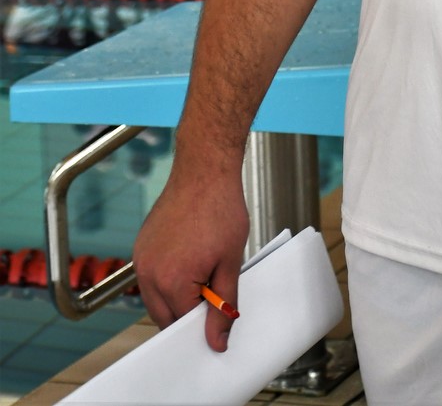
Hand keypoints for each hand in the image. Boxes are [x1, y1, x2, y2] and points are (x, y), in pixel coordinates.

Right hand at [133, 164, 248, 351]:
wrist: (204, 170)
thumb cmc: (220, 207)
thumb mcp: (230, 262)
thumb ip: (223, 305)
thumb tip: (217, 340)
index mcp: (171, 281)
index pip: (182, 324)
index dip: (201, 325)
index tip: (215, 320)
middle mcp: (149, 273)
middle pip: (164, 317)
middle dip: (187, 314)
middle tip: (212, 297)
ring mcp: (141, 259)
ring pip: (155, 299)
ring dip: (176, 297)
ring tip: (202, 272)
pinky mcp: (140, 246)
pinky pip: (150, 278)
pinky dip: (166, 280)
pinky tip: (188, 261)